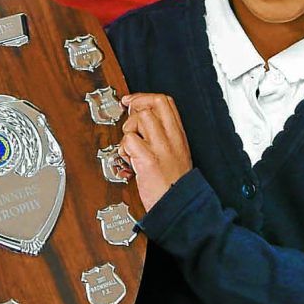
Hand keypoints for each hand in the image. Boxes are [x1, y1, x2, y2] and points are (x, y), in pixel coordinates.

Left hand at [119, 93, 192, 211]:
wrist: (179, 207)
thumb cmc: (174, 183)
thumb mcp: (177, 152)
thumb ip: (163, 133)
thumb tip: (141, 117)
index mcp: (178, 135)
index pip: (164, 101)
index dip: (144, 97)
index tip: (132, 101)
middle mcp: (171, 138)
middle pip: (152, 104)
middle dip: (136, 106)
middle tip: (128, 118)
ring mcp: (160, 148)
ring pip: (140, 118)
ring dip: (129, 129)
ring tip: (131, 145)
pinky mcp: (148, 161)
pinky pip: (129, 141)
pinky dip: (123, 148)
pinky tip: (129, 159)